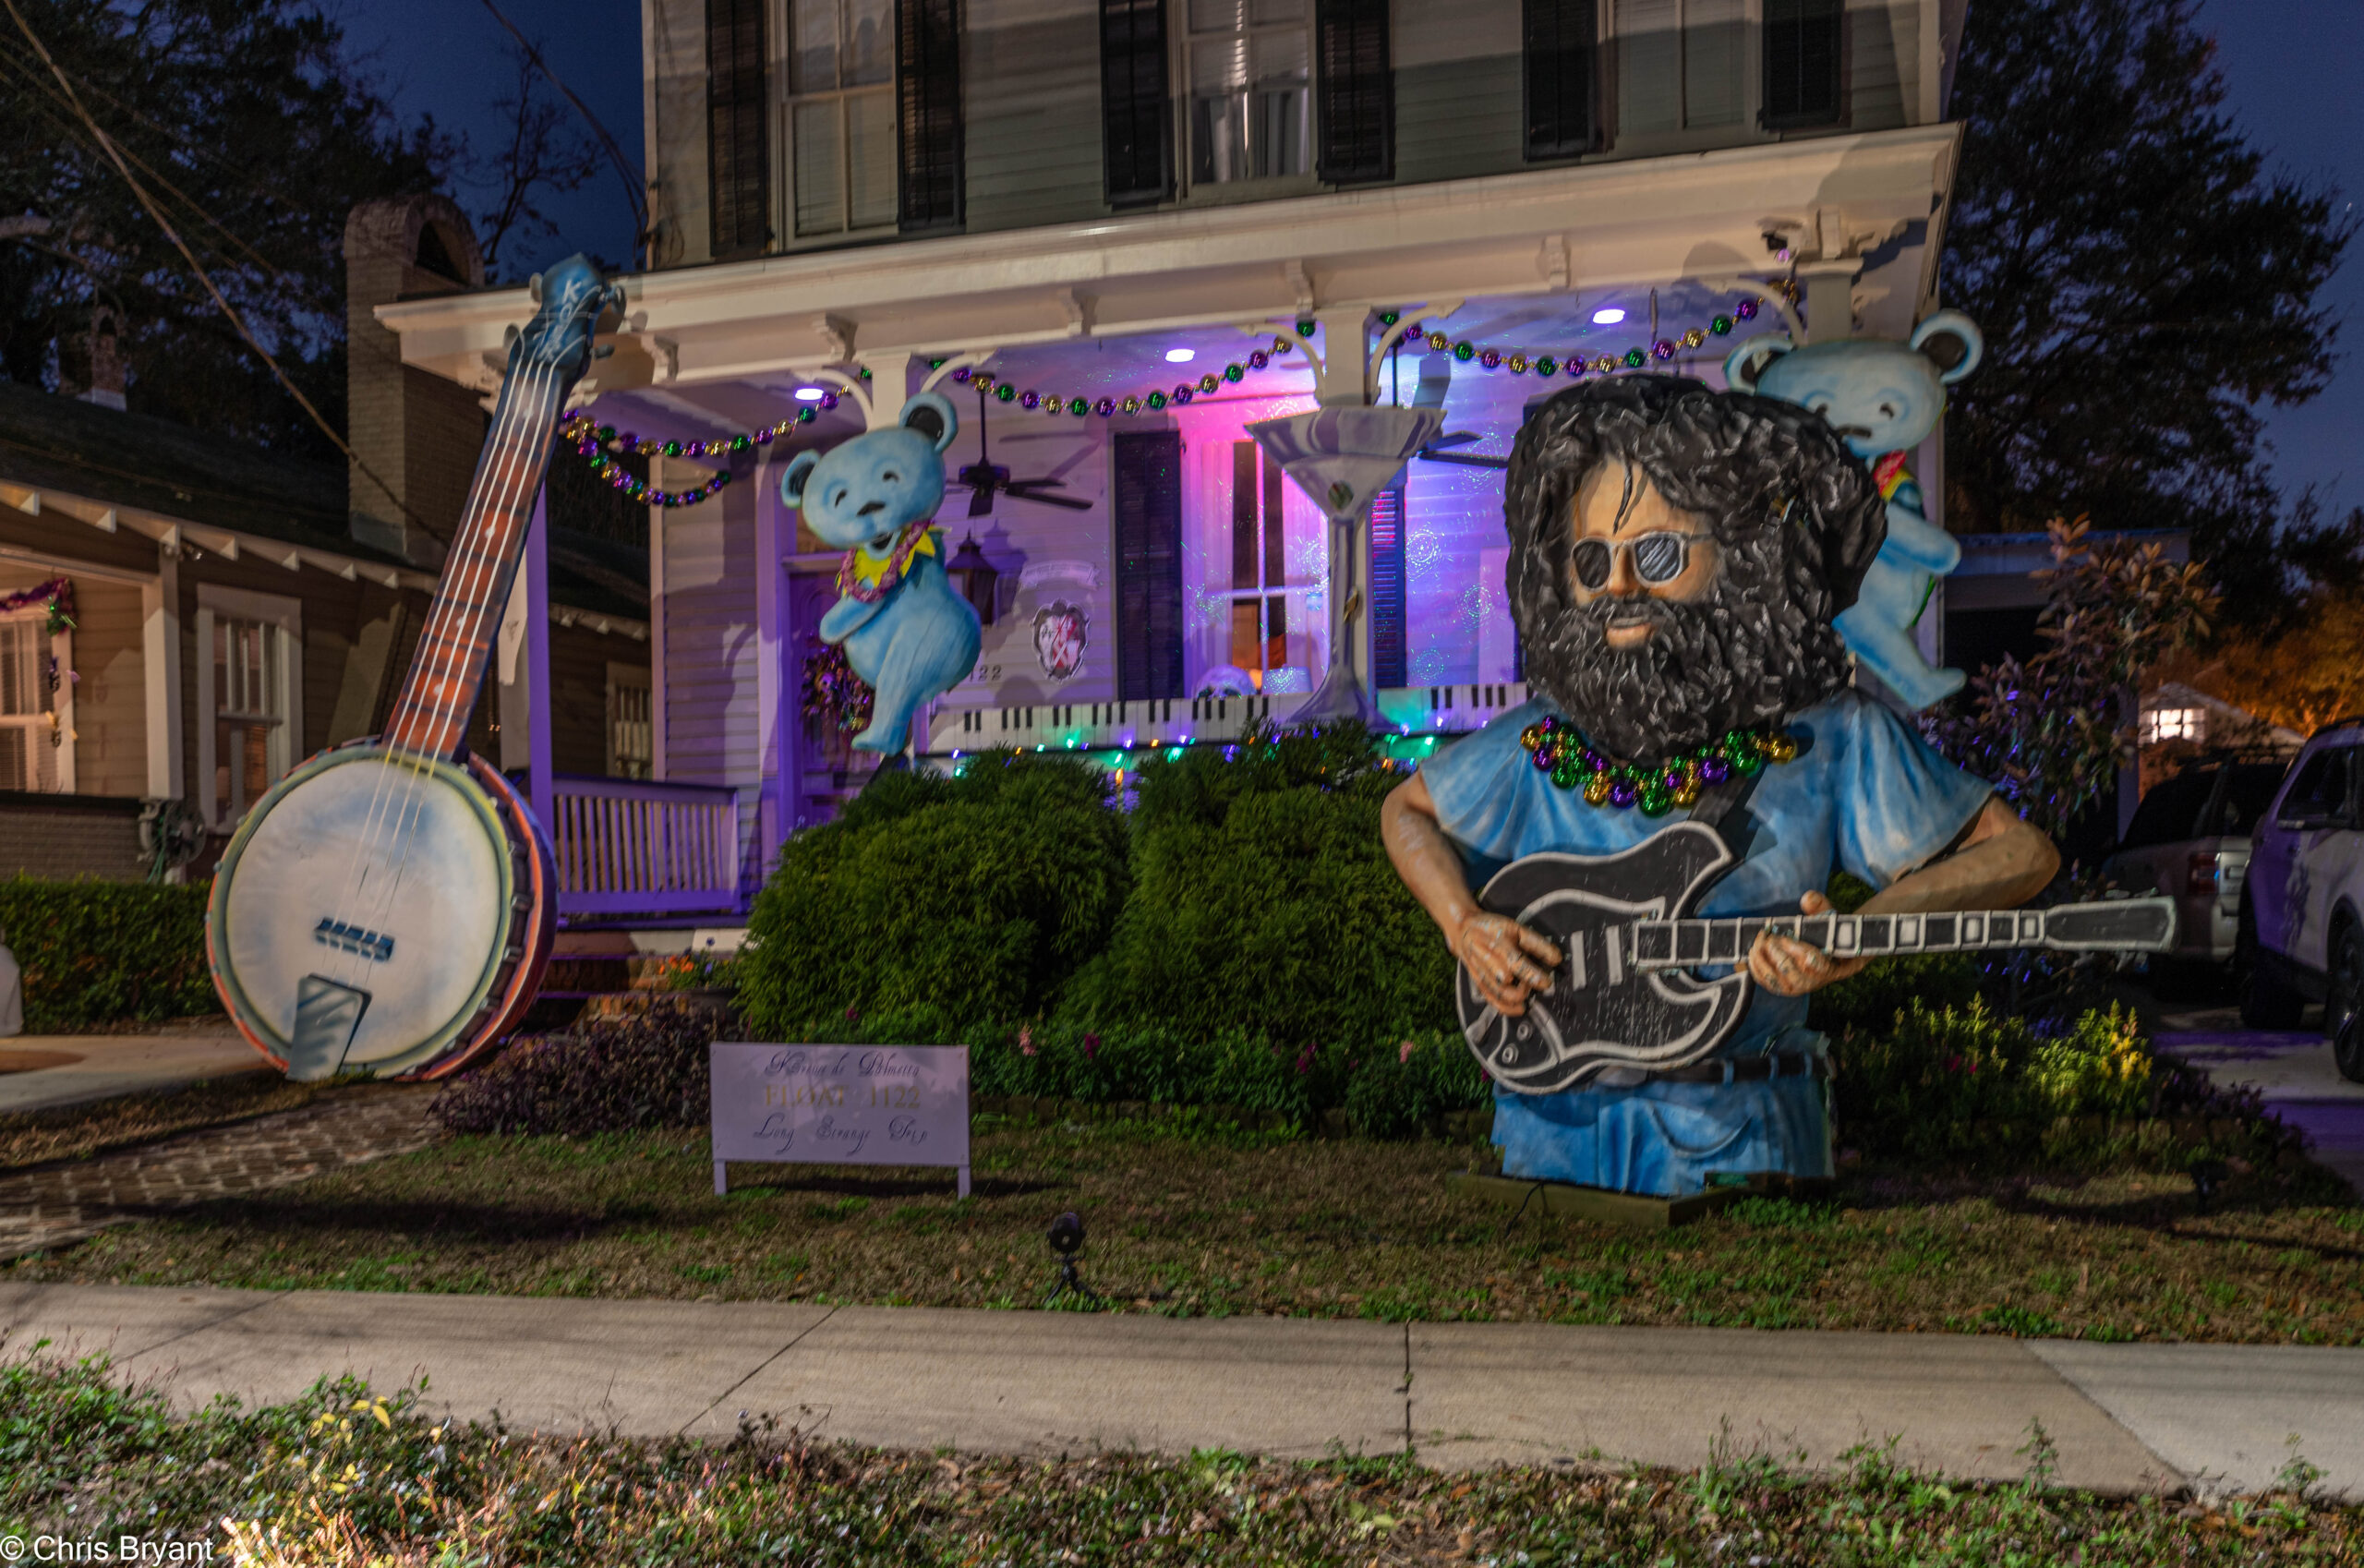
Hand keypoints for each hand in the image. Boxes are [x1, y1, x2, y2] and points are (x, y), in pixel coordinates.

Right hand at [1452, 910, 1562, 1017]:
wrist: (1462, 929)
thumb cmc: (1495, 928)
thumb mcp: (1516, 928)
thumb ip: (1537, 944)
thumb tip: (1557, 960)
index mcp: (1497, 940)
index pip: (1515, 961)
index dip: (1532, 974)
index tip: (1547, 982)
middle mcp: (1486, 956)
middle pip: (1505, 979)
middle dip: (1525, 985)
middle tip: (1539, 983)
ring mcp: (1479, 970)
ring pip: (1498, 992)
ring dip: (1517, 996)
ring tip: (1529, 991)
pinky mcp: (1477, 981)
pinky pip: (1491, 998)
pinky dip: (1506, 1007)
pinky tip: (1520, 1008)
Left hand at [1746, 890, 1871, 997]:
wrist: (1825, 953)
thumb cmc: (1828, 934)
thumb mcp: (1829, 918)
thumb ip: (1821, 906)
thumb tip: (1808, 898)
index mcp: (1833, 967)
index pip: (1817, 964)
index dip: (1799, 952)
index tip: (1785, 938)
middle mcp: (1815, 982)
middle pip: (1792, 974)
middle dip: (1776, 955)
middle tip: (1767, 937)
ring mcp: (1797, 987)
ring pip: (1776, 980)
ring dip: (1763, 961)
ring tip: (1758, 942)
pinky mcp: (1782, 987)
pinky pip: (1766, 982)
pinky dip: (1756, 968)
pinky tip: (1752, 952)